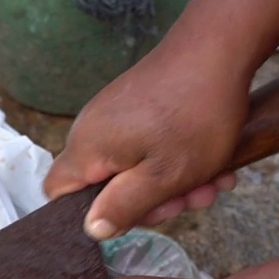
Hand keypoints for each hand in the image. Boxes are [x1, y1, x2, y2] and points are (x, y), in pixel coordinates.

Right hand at [43, 40, 251, 239]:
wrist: (221, 48)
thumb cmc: (192, 114)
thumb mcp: (162, 176)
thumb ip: (124, 207)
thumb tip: (91, 230)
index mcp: (87, 148)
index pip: (57, 192)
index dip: (84, 214)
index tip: (127, 217)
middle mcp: (94, 130)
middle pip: (104, 185)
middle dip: (149, 201)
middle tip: (186, 200)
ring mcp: (117, 117)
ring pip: (135, 169)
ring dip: (173, 184)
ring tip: (212, 182)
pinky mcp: (140, 108)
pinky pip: (151, 148)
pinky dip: (178, 161)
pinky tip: (214, 166)